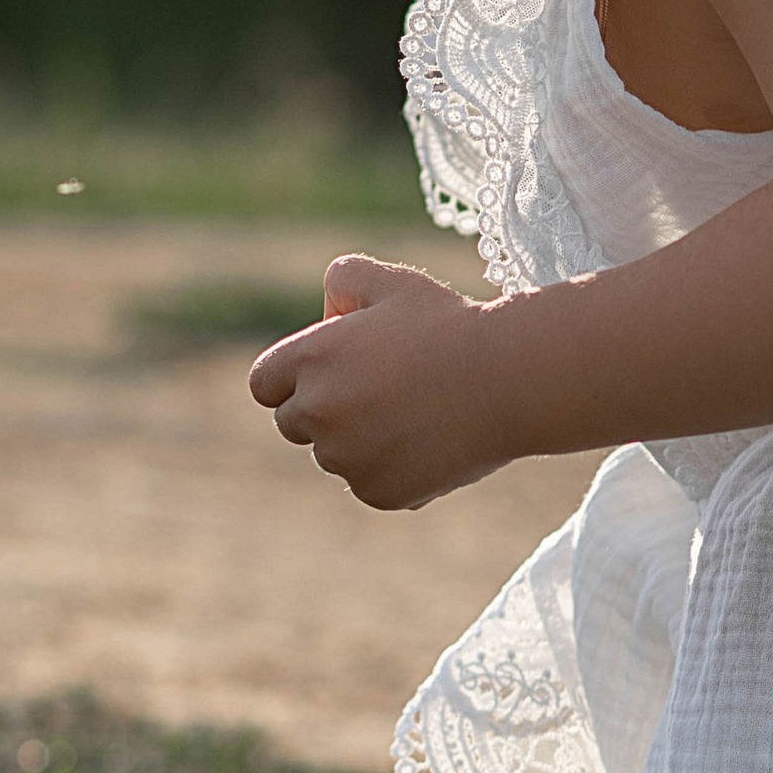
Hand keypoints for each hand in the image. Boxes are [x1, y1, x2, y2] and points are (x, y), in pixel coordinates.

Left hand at [246, 255, 497, 508]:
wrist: (508, 380)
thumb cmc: (450, 325)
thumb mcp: (393, 282)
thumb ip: (344, 279)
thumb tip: (326, 315)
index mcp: (310, 361)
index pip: (264, 385)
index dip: (291, 380)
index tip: (327, 374)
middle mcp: (318, 413)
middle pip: (293, 424)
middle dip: (323, 410)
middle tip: (378, 391)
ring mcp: (347, 459)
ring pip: (334, 456)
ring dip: (357, 441)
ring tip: (413, 413)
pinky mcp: (378, 492)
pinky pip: (369, 483)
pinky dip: (391, 469)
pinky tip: (429, 440)